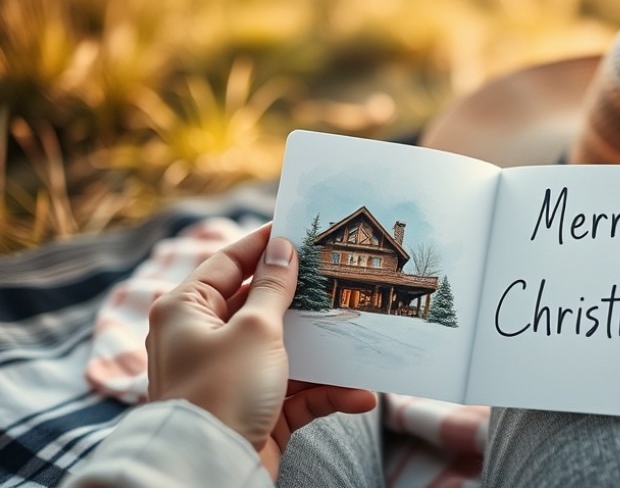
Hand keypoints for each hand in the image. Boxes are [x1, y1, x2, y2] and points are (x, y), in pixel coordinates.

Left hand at [146, 223, 375, 477]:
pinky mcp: (254, 409)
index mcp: (187, 309)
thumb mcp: (255, 329)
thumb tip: (282, 246)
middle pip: (261, 306)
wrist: (209, 471)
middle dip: (303, 300)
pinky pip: (296, 392)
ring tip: (359, 339)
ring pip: (286, 351)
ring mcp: (231, 375)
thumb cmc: (222, 392)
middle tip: (338, 278)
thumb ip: (273, 286)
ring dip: (323, 353)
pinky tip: (359, 395)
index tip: (297, 229)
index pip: (228, 262)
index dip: (263, 245)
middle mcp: (205, 338)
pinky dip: (325, 393)